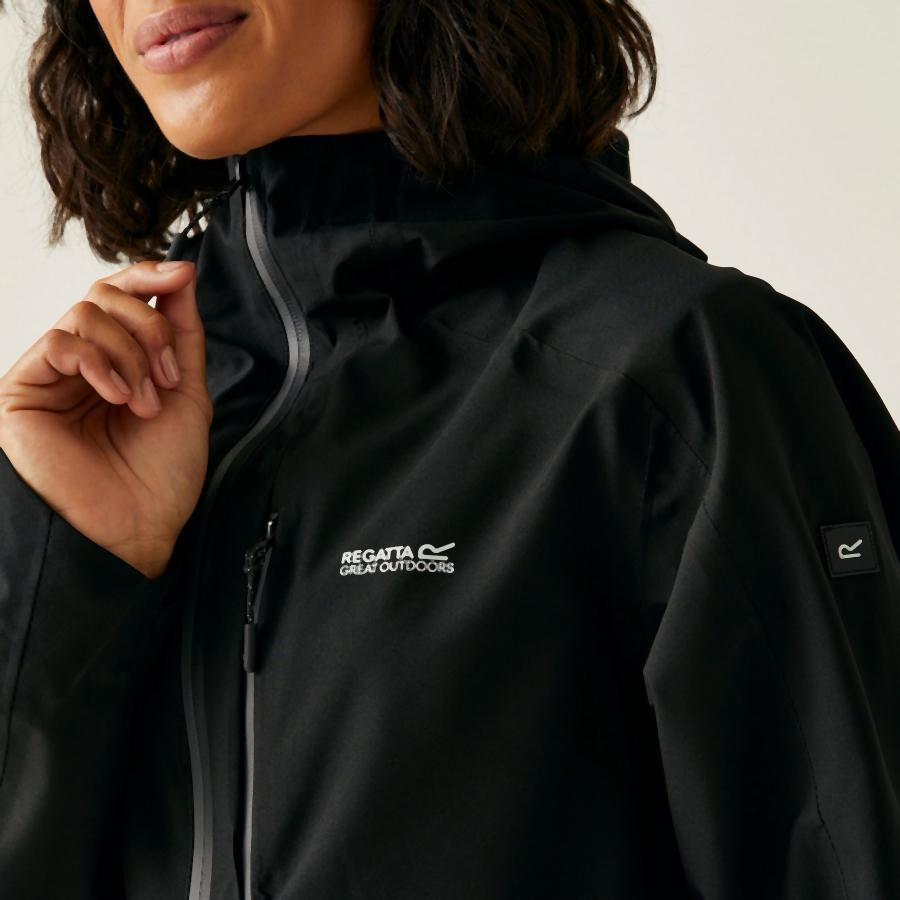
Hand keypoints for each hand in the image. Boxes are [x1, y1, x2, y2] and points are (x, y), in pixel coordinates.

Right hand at [0, 260, 211, 577]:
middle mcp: (83, 365)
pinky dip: (101, 361)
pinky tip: (118, 396)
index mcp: (118, 363)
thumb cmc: (159, 476)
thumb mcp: (186, 394)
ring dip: (132, 353)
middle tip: (168, 375)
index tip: (184, 273)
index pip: (123, 297)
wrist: (135, 529)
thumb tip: (182, 275)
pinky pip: (62, 341)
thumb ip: (182, 334)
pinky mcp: (23, 390)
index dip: (150, 277)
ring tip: (145, 402)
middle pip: (106, 295)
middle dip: (151, 326)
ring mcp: (51, 376)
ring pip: (87, 312)